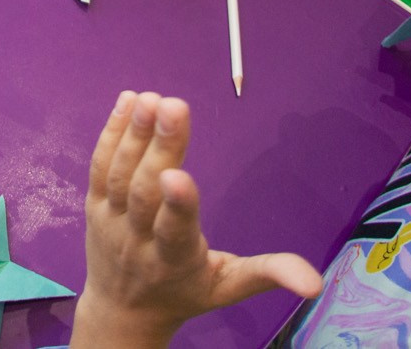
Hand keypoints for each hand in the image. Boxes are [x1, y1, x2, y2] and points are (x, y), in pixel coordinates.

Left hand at [71, 92, 321, 348]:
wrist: (123, 311)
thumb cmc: (185, 292)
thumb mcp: (228, 288)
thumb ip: (268, 275)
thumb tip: (316, 283)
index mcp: (175, 260)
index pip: (174, 231)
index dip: (177, 204)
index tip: (177, 175)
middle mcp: (138, 239)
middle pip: (146, 192)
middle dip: (160, 148)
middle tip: (174, 106)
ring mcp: (112, 220)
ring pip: (121, 175)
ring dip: (134, 134)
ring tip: (150, 98)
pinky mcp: (95, 204)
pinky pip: (100, 167)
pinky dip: (112, 133)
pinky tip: (127, 100)